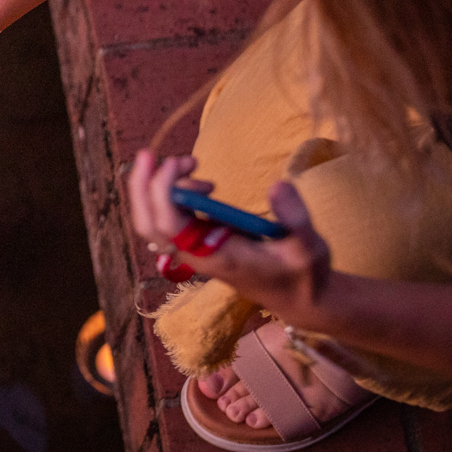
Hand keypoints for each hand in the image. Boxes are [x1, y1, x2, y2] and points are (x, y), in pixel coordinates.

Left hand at [127, 150, 333, 319]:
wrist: (297, 298)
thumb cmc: (303, 274)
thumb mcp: (310, 246)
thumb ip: (295, 217)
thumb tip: (278, 184)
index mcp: (216, 256)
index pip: (169, 226)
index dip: (162, 192)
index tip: (178, 163)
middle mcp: (197, 254)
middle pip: (147, 223)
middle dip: (142, 187)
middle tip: (151, 154)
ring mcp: (194, 249)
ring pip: (153, 219)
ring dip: (161, 186)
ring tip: (195, 166)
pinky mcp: (198, 243)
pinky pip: (168, 217)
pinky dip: (172, 193)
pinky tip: (203, 185)